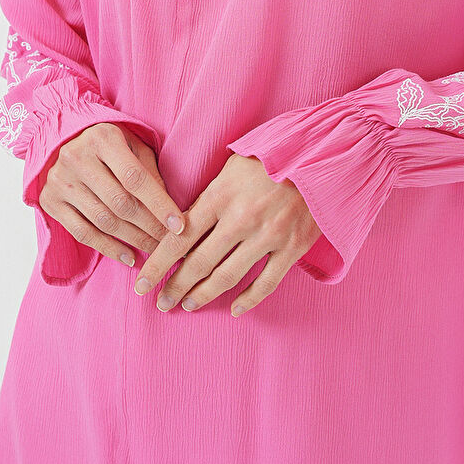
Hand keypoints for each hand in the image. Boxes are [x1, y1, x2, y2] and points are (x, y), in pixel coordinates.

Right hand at [38, 124, 185, 266]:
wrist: (63, 140)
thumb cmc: (108, 144)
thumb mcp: (132, 144)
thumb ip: (150, 171)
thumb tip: (169, 210)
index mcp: (102, 138)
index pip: (135, 178)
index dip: (159, 204)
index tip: (179, 226)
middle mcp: (77, 158)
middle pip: (120, 203)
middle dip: (150, 227)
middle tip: (170, 244)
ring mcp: (60, 181)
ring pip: (103, 221)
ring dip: (134, 240)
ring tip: (155, 251)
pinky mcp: (50, 201)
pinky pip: (82, 233)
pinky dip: (108, 248)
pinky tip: (129, 257)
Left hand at [134, 153, 320, 314]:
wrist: (323, 154)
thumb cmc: (273, 157)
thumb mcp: (233, 166)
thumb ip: (209, 195)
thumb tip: (181, 225)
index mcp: (221, 195)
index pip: (179, 237)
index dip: (157, 264)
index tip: (141, 284)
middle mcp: (241, 218)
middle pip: (198, 262)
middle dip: (175, 286)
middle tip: (161, 302)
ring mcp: (269, 235)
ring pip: (227, 276)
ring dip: (202, 295)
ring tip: (187, 305)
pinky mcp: (293, 247)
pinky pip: (266, 283)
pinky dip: (248, 300)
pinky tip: (234, 309)